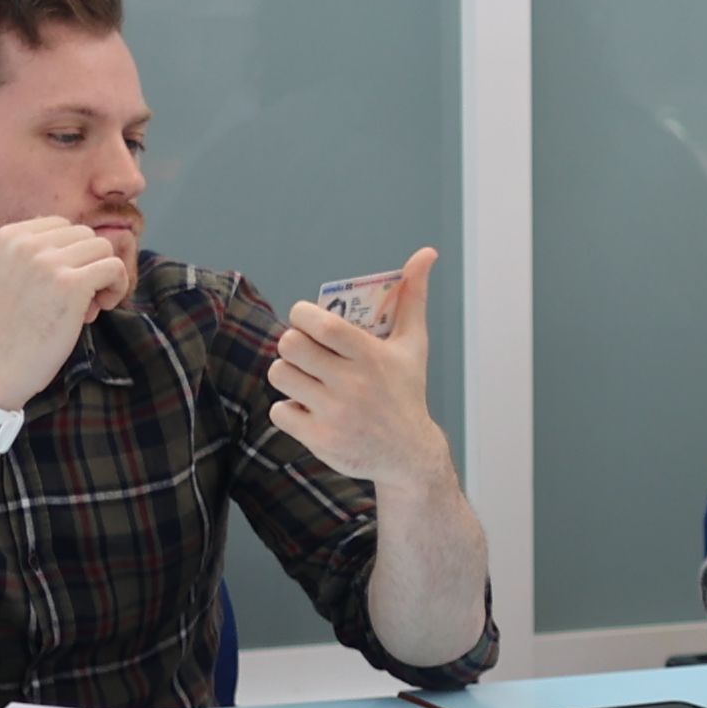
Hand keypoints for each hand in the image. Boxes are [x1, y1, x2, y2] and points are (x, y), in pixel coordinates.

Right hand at [0, 215, 134, 412]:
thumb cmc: (3, 328)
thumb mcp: (1, 273)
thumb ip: (26, 251)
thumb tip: (66, 235)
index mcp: (8, 236)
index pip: (61, 225)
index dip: (70, 254)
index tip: (61, 283)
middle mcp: (26, 243)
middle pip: (84, 235)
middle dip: (87, 264)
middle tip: (77, 299)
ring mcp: (49, 262)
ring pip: (102, 248)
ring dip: (103, 275)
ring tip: (88, 304)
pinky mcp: (71, 284)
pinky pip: (114, 268)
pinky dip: (117, 286)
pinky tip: (102, 307)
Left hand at [269, 246, 453, 489]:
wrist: (409, 454)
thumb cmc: (406, 390)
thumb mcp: (413, 344)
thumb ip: (413, 296)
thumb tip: (426, 252)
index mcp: (372, 356)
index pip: (321, 323)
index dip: (302, 315)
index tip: (308, 321)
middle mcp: (353, 384)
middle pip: (290, 346)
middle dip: (292, 344)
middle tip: (305, 351)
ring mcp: (335, 413)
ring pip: (280, 375)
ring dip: (287, 374)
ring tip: (305, 378)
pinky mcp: (320, 439)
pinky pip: (280, 411)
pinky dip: (289, 409)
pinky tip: (309, 409)